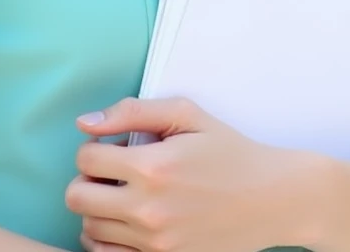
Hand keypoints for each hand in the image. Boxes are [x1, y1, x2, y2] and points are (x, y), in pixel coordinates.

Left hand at [64, 96, 324, 251]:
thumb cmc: (229, 152)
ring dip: (98, 210)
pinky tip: (126, 223)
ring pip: (89, 230)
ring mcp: (155, 244)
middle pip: (77, 198)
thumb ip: (132, 112)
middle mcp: (149, 210)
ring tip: (123, 196)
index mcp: (153, 167)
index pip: (85, 158)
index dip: (92, 147)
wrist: (271, 199)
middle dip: (87, 179)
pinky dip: (107, 241)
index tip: (111, 148)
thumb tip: (85, 123)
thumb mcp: (186, 114)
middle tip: (111, 173)